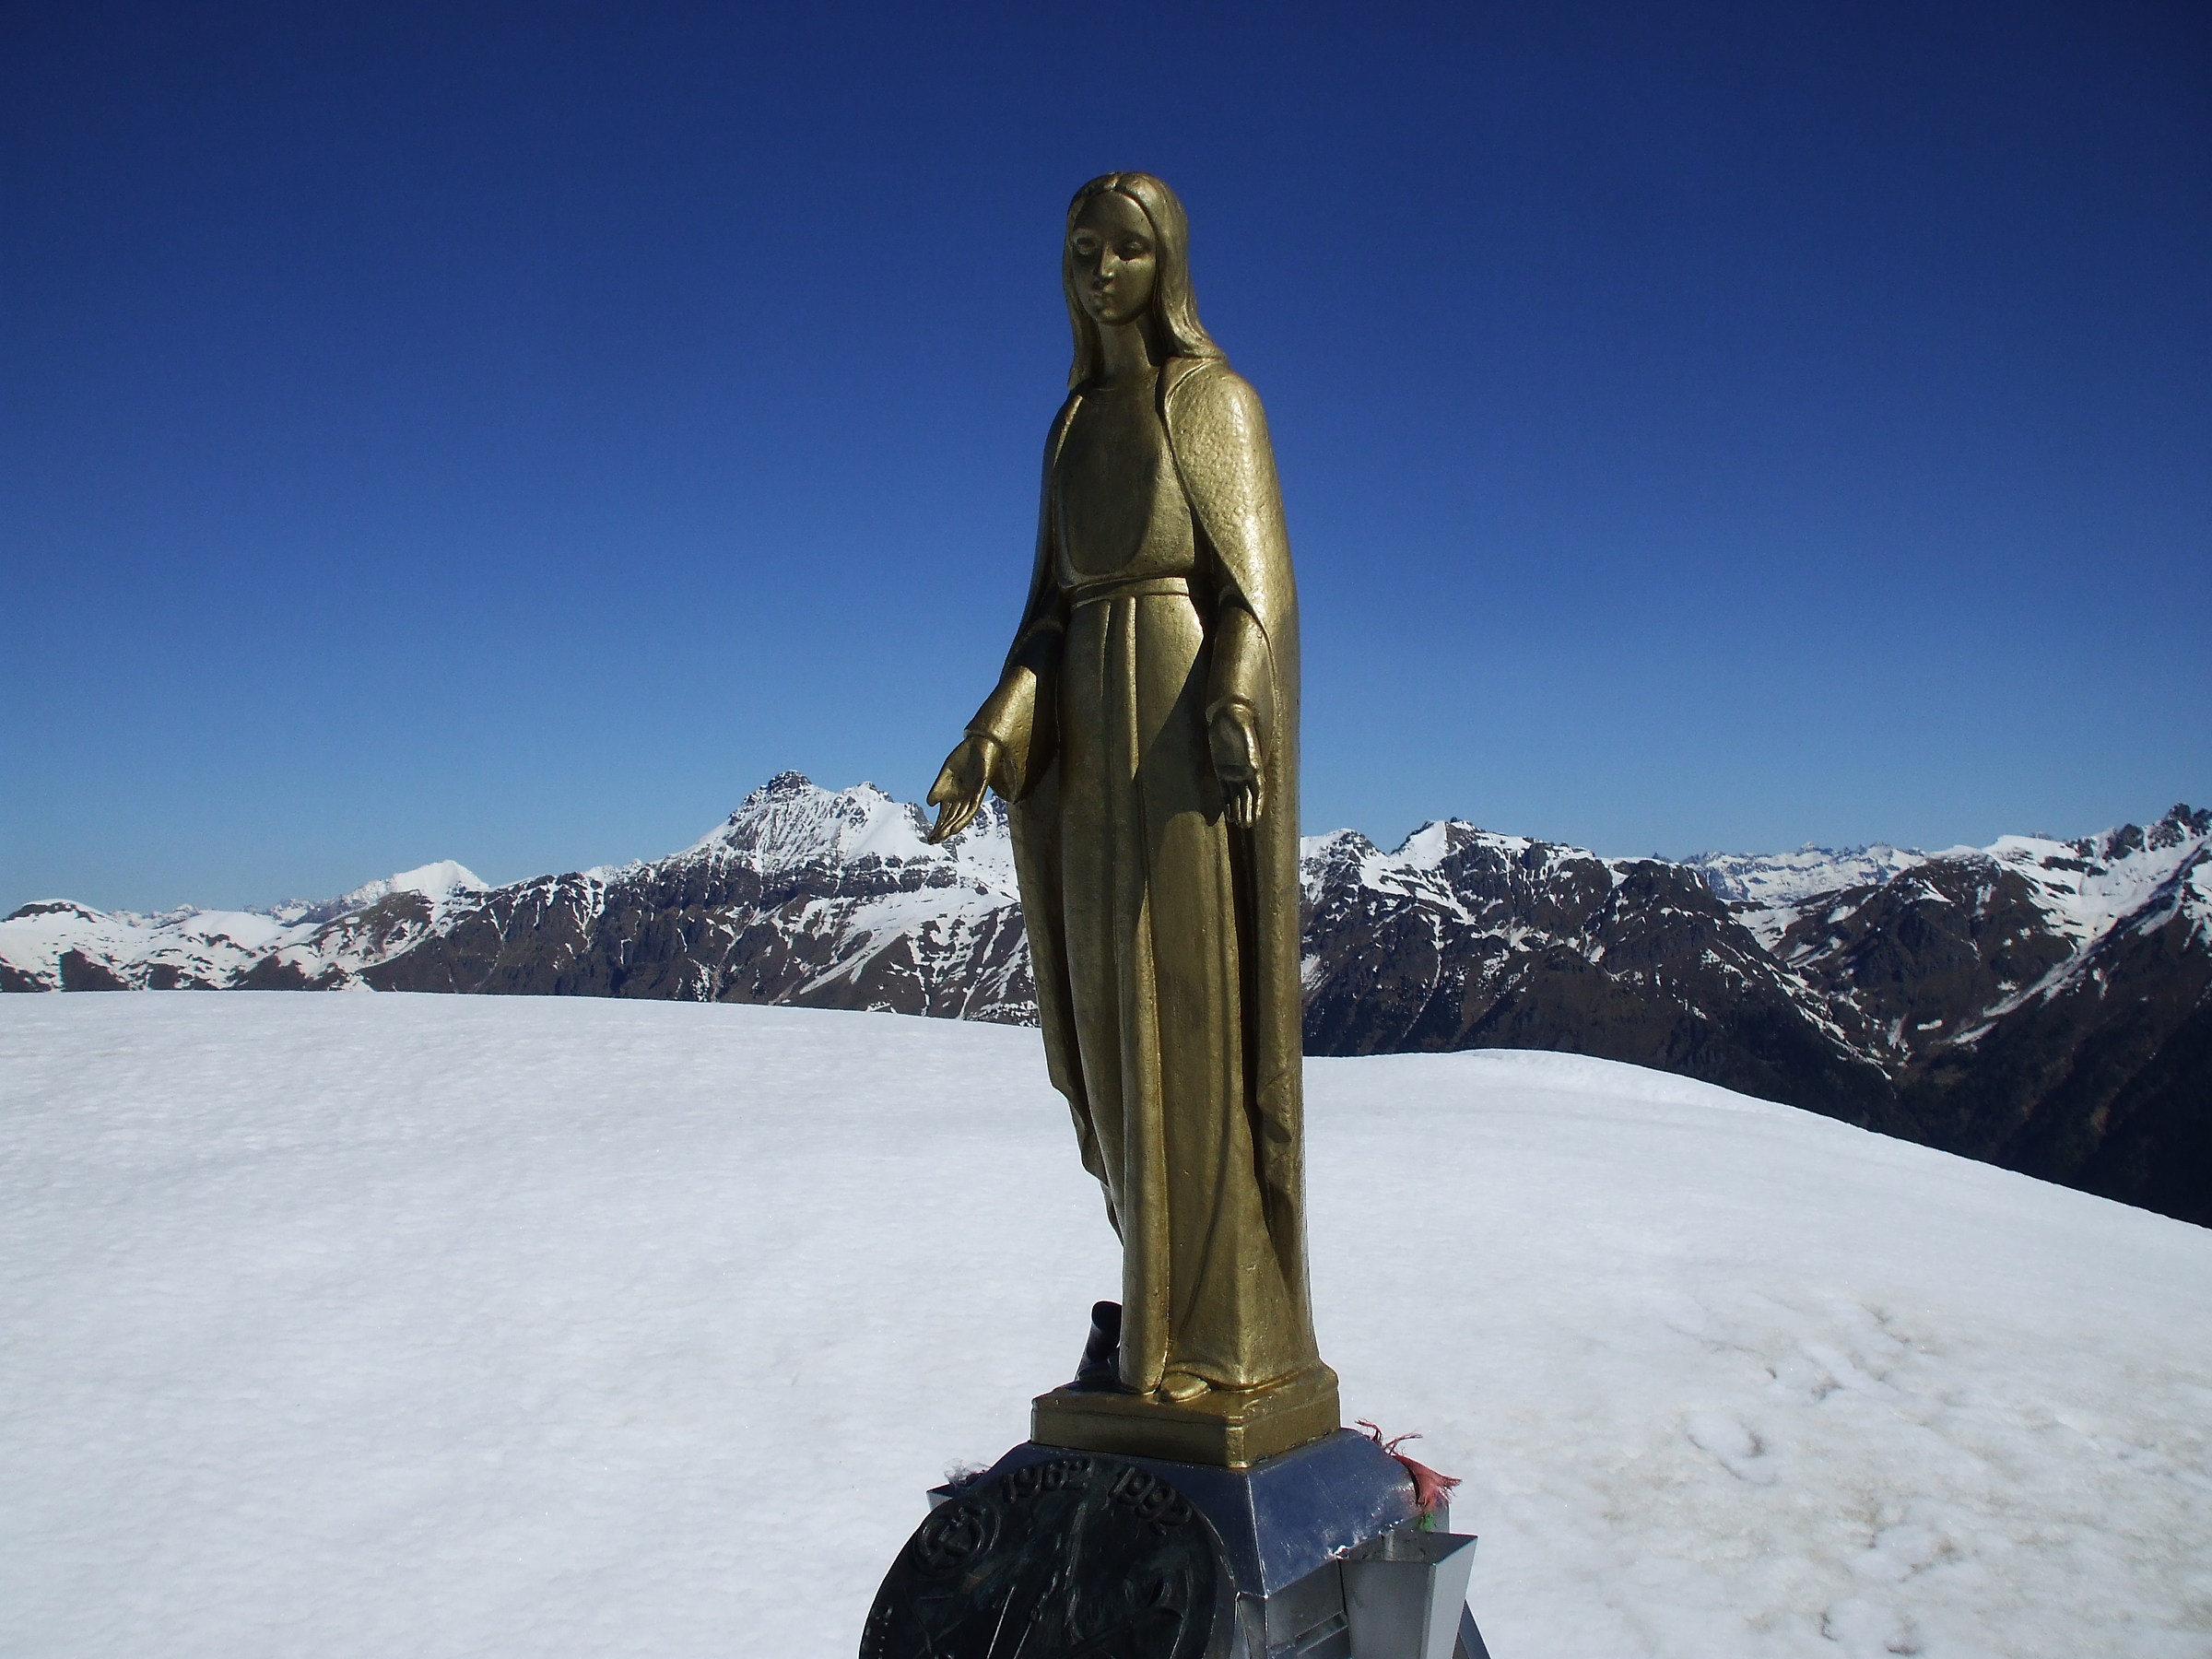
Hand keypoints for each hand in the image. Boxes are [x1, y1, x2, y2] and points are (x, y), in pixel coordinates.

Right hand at [926, 734, 998, 842]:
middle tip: (932, 841)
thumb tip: (930, 804)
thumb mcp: (946, 773)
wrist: (980, 742)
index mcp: (955, 795)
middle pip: (953, 818)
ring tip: (942, 836)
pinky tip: (956, 826)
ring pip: (962, 815)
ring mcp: (973, 794)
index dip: (938, 826)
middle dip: (943, 829)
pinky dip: (965, 817)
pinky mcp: (981, 789)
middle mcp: (964, 798)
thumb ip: (939, 789)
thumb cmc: (964, 757)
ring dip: (952, 826)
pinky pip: (973, 806)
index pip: (946, 815)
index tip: (929, 838)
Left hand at [1209, 704, 1264, 828]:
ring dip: (1239, 810)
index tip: (1256, 818)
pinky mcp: (1221, 771)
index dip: (1257, 804)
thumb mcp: (1243, 729)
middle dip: (1248, 811)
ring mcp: (1233, 772)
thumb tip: (1253, 766)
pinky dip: (1228, 803)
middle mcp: (1245, 771)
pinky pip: (1226, 791)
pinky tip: (1229, 815)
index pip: (1258, 789)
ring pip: (1238, 796)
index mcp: (1253, 764)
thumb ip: (1247, 744)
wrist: (1227, 714)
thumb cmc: (1237, 719)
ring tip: (1240, 825)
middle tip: (1246, 826)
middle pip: (1248, 796)